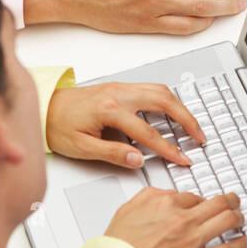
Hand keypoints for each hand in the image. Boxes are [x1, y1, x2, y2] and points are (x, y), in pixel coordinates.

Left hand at [45, 81, 205, 167]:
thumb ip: (113, 154)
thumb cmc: (59, 126)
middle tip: (199, 137)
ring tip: (192, 124)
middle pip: (163, 102)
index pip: (148, 132)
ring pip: (160, 90)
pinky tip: (174, 110)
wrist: (46, 108)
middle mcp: (118, 94)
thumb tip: (138, 160)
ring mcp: (120, 87)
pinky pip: (151, 88)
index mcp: (109, 110)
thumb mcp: (82, 148)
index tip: (182, 158)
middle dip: (186, 119)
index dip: (168, 148)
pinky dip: (168, 98)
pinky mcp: (119, 87)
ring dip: (180, 106)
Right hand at [104, 187, 246, 247]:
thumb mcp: (129, 207)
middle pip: (219, 203)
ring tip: (240, 219)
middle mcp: (183, 220)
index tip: (204, 204)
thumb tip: (168, 194)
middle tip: (234, 202)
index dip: (201, 200)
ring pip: (228, 221)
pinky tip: (243, 243)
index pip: (194, 196)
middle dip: (231, 201)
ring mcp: (192, 241)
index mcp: (167, 204)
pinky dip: (240, 245)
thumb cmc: (121, 245)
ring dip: (238, 218)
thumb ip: (151, 195)